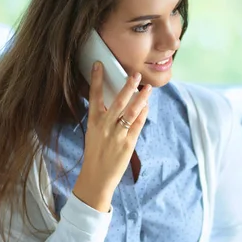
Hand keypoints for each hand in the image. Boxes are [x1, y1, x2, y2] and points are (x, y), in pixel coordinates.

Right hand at [72, 61, 151, 211]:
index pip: (94, 96)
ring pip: (130, 112)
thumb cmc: (95, 154)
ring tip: (147, 88)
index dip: (96, 79)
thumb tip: (118, 102)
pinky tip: (147, 106)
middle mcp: (105, 126)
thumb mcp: (94, 133)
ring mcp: (117, 135)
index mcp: (93, 121)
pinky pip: (137, 125)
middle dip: (127, 86)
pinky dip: (143, 114)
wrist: (96, 177)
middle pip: (117, 102)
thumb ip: (104, 118)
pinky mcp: (128, 144)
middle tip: (135, 74)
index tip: (99, 64)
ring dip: (140, 98)